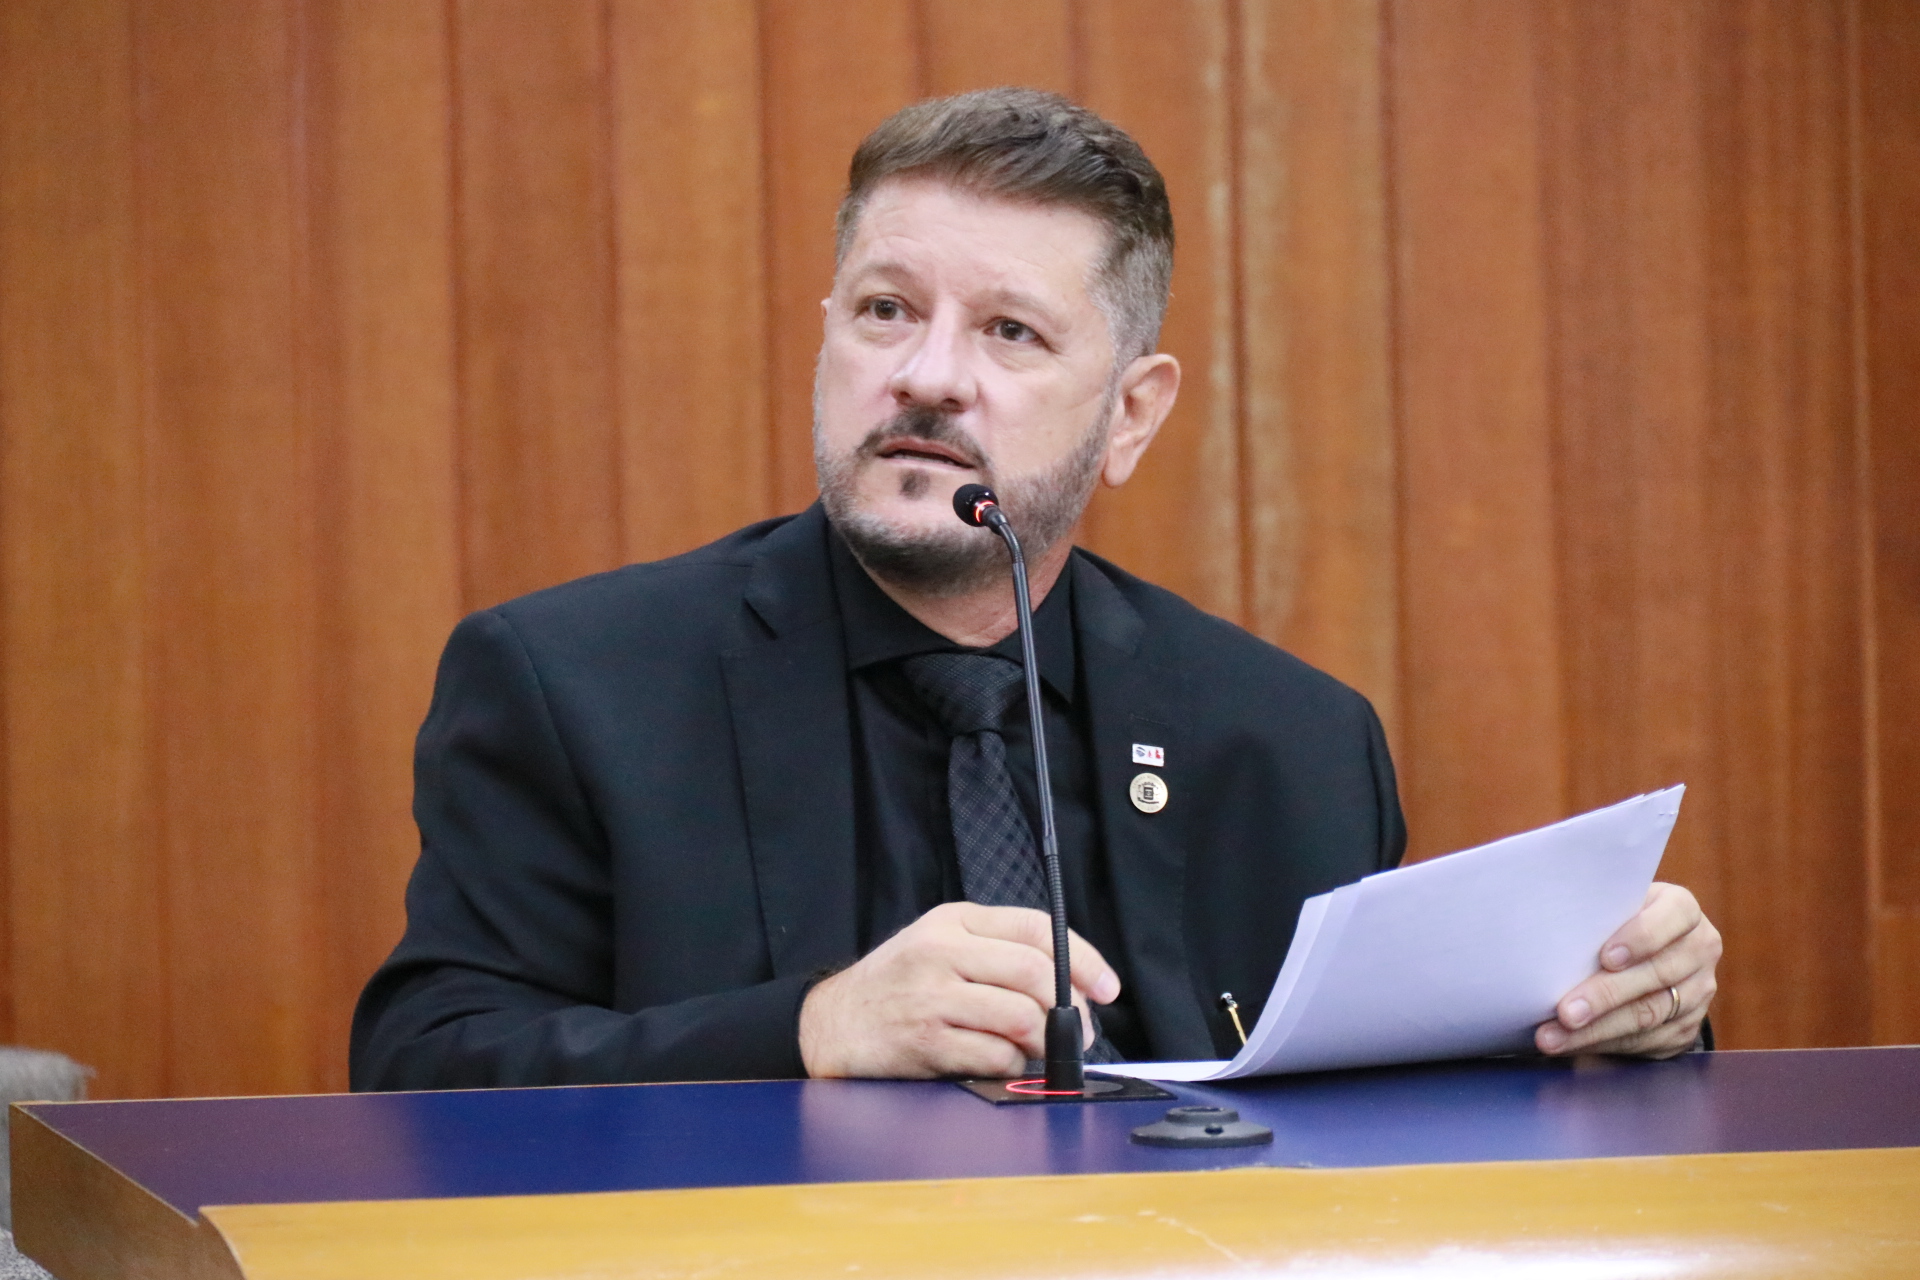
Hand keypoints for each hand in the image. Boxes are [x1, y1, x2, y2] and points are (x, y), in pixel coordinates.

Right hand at [798, 902, 1120, 1078]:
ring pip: (1021, 1017)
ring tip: (1039, 1050)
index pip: (1036, 927)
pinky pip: (995, 1055)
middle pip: (1036, 973)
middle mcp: (942, 951)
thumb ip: (996, 951)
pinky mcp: (926, 1041)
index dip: (1083, 958)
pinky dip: (1012, 1066)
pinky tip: (1002, 1063)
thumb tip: (1073, 983)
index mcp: (953, 920)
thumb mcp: (938, 944)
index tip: (1107, 988)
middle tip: (1077, 1031)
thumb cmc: (897, 986)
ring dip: (1043, 1042)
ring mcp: (932, 996)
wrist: (832, 1024)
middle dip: (1070, 1009)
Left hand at [1537, 882, 1721, 1057]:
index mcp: (1682, 910)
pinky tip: (1572, 1044)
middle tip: (1565, 1012)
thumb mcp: (1611, 907)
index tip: (1605, 957)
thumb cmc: (1614, 922)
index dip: (1641, 937)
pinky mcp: (1687, 1026)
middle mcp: (1699, 949)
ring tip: (1554, 1037)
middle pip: (1655, 974)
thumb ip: (1595, 914)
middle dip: (1605, 996)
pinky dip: (1604, 1043)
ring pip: (1649, 1014)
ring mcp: (1698, 991)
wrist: (1646, 951)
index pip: (1673, 917)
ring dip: (1597, 1029)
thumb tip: (1549, 928)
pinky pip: (1646, 1040)